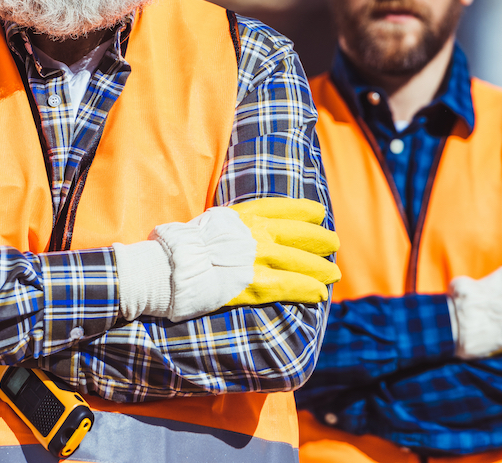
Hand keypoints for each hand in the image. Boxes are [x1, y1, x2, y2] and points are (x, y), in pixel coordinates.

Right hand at [114, 198, 339, 322]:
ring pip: (300, 261)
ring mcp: (257, 258)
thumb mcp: (210, 223)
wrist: (167, 268)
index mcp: (243, 215)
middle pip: (298, 234)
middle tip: (333, 245)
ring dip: (321, 268)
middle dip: (319, 240)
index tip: (319, 213)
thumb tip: (237, 231)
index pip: (283, 207)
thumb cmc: (181, 248)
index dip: (304, 210)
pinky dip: (308, 290)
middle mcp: (255, 233)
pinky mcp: (256, 284)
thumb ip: (231, 227)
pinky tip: (321, 294)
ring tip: (334, 274)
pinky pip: (291, 286)